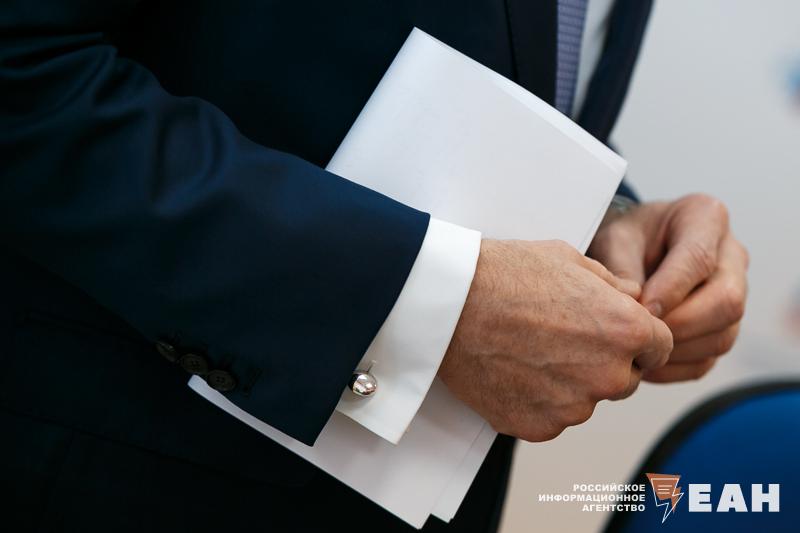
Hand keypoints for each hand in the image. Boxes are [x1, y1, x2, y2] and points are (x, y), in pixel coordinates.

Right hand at [438, 239, 672, 441]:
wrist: (450, 303)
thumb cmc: (506, 273)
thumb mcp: (569, 258)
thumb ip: (614, 285)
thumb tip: (634, 298)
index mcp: (627, 331)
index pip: (660, 347)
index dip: (638, 337)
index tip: (610, 331)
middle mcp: (608, 376)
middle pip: (626, 378)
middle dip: (604, 362)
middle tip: (561, 339)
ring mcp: (572, 408)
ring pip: (585, 400)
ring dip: (569, 383)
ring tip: (529, 351)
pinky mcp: (537, 427)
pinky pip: (551, 418)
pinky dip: (537, 401)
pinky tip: (513, 371)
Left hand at [588, 194, 748, 382]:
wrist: (630, 249)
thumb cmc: (625, 238)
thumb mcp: (615, 239)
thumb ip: (623, 269)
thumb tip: (636, 310)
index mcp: (706, 218)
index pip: (700, 259)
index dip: (671, 290)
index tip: (641, 309)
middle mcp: (731, 256)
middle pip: (727, 301)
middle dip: (681, 325)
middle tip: (641, 334)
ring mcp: (733, 294)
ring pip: (723, 335)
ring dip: (678, 350)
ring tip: (639, 350)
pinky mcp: (722, 328)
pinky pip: (709, 358)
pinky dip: (676, 367)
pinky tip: (646, 363)